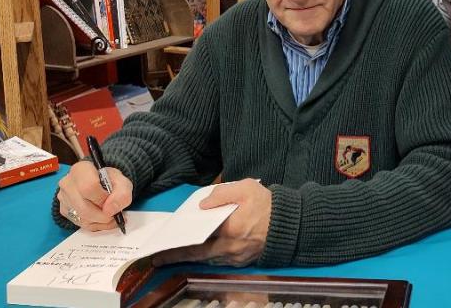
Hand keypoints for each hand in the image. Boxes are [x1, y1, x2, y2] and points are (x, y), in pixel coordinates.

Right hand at [57, 160, 132, 231]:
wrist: (100, 183)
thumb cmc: (109, 181)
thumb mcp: (122, 182)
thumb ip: (122, 194)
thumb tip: (110, 210)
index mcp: (81, 169)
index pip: (89, 187)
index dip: (103, 199)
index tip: (111, 201)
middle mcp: (67, 183)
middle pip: (84, 208)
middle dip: (103, 215)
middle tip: (114, 213)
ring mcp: (63, 198)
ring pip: (82, 218)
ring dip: (101, 221)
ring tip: (111, 215)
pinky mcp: (64, 211)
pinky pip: (81, 224)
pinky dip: (96, 224)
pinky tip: (103, 218)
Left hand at [153, 179, 271, 266]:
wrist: (290, 222)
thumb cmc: (267, 203)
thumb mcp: (245, 188)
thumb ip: (222, 194)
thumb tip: (202, 205)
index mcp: (231, 229)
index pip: (198, 238)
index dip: (179, 244)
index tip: (164, 247)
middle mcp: (232, 247)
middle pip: (199, 254)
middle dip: (178, 257)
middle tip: (160, 259)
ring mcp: (237, 256)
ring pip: (208, 259)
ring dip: (191, 258)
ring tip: (174, 256)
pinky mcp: (243, 261)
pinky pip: (220, 261)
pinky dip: (207, 258)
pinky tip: (198, 254)